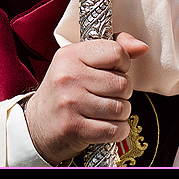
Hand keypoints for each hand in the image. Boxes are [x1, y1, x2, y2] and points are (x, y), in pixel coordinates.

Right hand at [23, 32, 148, 165]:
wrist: (36, 125)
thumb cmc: (67, 89)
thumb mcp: (82, 60)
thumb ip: (115, 47)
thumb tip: (142, 47)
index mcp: (71, 54)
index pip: (117, 52)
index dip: (122, 64)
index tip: (112, 71)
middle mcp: (68, 76)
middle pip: (123, 83)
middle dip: (123, 92)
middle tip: (108, 95)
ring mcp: (69, 103)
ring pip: (121, 107)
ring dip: (121, 113)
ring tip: (106, 111)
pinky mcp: (74, 128)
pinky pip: (114, 129)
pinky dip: (118, 131)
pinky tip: (107, 126)